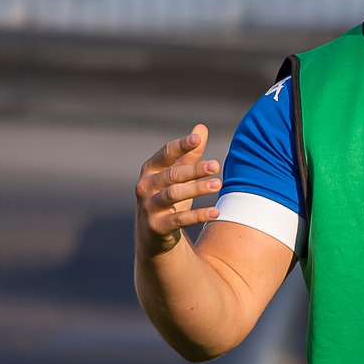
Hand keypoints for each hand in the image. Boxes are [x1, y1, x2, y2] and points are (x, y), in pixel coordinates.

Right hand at [136, 124, 220, 256]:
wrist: (153, 235)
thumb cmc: (168, 198)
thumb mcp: (177, 176)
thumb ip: (189, 154)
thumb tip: (201, 128)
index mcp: (150, 169)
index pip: (166, 153)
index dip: (181, 145)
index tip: (197, 139)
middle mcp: (145, 186)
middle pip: (172, 174)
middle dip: (194, 169)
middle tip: (216, 165)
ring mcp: (149, 206)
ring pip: (174, 195)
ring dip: (197, 189)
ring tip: (218, 184)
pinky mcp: (156, 226)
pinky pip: (179, 220)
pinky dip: (198, 215)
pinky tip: (215, 212)